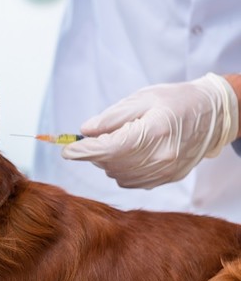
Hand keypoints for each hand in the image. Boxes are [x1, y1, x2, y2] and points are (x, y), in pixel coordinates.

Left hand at [62, 73, 238, 188]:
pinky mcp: (165, 179)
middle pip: (110, 163)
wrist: (214, 115)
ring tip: (120, 141)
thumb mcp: (142, 99)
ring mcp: (163, 172)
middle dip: (95, 152)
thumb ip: (111, 117)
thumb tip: (85, 131)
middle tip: (96, 137)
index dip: (83, 151)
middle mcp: (158, 157)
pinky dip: (121, 170)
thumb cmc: (177, 101)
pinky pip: (131, 182)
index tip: (66, 150)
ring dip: (108, 161)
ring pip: (117, 175)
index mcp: (152, 132)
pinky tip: (129, 155)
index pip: (108, 149)